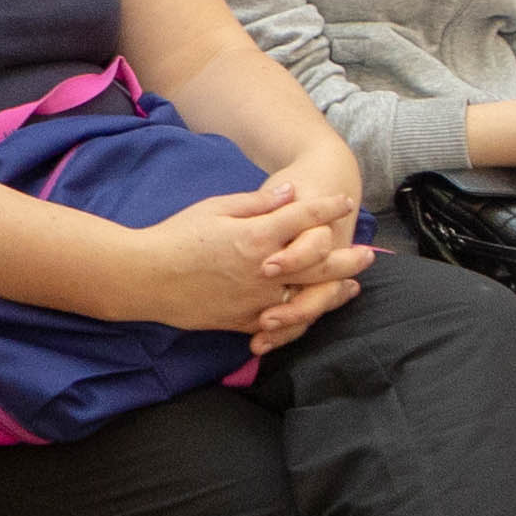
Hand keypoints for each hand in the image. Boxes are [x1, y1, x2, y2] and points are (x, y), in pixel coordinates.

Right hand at [142, 180, 371, 338]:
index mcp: (257, 236)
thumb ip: (258, 204)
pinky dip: (300, 318)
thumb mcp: (216, 208)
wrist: (146, 278)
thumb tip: (290, 194)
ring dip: (333, 290)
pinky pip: (280, 322)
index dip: (326, 207)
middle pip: (318, 261)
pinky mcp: (244, 320)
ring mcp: (256, 299)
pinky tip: (313, 313)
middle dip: (346, 256)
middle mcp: (264, 269)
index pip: (303, 217)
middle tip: (368, 254)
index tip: (344, 202)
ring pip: (306, 296)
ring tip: (351, 286)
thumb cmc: (177, 236)